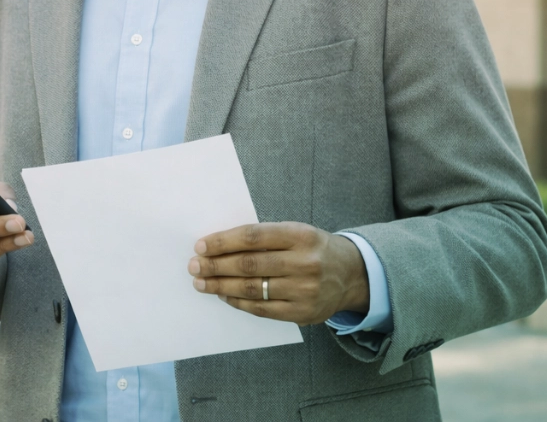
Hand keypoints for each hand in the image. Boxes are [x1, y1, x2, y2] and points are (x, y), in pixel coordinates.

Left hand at [188, 222, 368, 325]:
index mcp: (300, 235)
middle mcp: (305, 262)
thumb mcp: (295, 232)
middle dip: (216, 265)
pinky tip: (224, 295)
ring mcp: (305, 290)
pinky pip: (262, 308)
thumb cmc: (313, 249)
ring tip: (202, 283)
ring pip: (252, 289)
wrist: (351, 274)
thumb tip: (218, 246)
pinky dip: (238, 302)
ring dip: (221, 286)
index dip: (223, 242)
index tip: (200, 245)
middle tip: (195, 266)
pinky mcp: (303, 313)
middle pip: (249, 265)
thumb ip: (264, 238)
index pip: (252, 237)